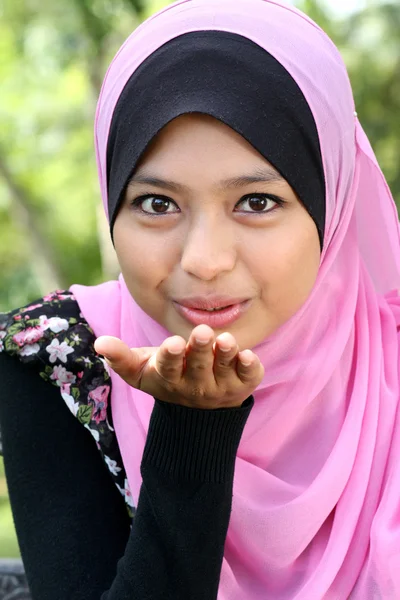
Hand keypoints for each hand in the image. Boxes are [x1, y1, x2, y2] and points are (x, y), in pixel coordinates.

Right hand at [94, 324, 263, 408]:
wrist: (200, 410)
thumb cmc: (167, 377)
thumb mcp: (141, 370)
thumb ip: (120, 357)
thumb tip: (99, 342)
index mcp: (170, 378)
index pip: (169, 368)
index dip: (171, 357)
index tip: (172, 344)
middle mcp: (196, 384)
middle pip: (198, 367)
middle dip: (199, 350)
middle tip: (201, 332)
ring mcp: (221, 385)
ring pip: (224, 369)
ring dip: (225, 355)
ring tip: (226, 340)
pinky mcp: (244, 383)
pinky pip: (249, 376)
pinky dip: (250, 367)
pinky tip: (249, 354)